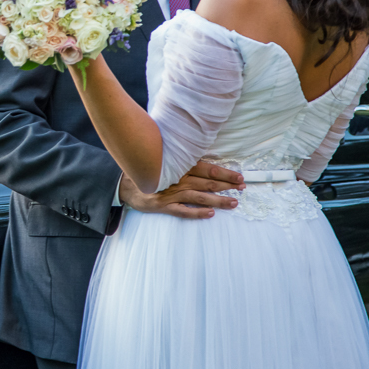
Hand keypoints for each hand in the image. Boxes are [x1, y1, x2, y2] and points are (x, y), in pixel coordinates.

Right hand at [118, 161, 242, 218]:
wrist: (125, 183)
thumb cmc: (148, 170)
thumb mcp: (164, 159)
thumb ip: (182, 158)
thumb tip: (203, 155)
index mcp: (181, 166)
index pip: (208, 169)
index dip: (225, 173)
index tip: (239, 177)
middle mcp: (179, 179)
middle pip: (207, 183)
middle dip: (227, 186)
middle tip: (242, 188)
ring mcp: (172, 194)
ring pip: (199, 197)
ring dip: (218, 200)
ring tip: (233, 203)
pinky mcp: (164, 206)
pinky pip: (183, 211)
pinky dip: (197, 213)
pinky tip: (210, 214)